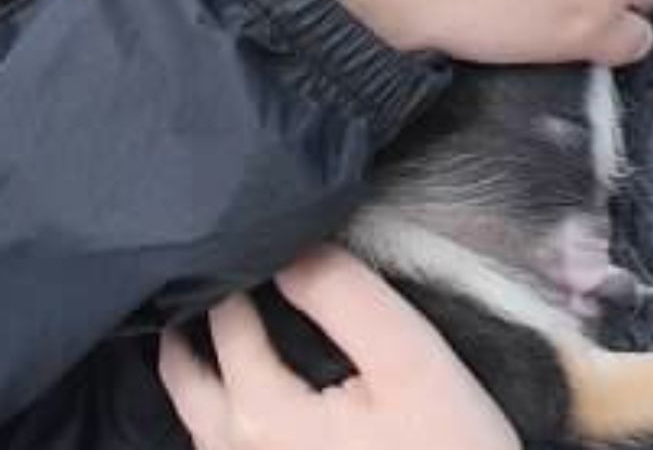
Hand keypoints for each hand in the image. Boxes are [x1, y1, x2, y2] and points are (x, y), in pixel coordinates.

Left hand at [158, 246, 518, 449]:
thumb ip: (345, 299)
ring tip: (209, 335)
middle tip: (197, 284)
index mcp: (265, 420)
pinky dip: (221, 420)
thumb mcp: (411, 359)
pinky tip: (243, 399)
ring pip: (202, 431)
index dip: (231, 278)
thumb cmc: (449, 448)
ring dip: (199, 379)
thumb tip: (291, 251)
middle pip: (191, 388)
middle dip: (187, 335)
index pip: (228, 329)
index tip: (240, 241)